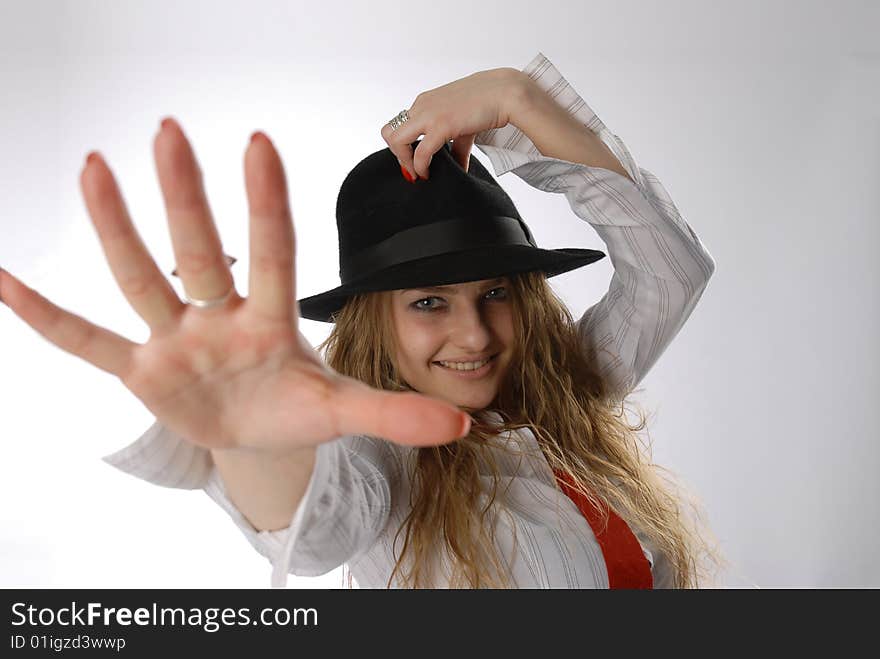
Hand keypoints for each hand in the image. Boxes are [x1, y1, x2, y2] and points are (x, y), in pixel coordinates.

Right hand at [0, 119, 470, 452]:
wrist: (255, 434)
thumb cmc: (296, 409)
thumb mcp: (341, 412)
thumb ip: (396, 415)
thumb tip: (465, 426)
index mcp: (270, 322)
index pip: (273, 253)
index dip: (267, 204)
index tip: (259, 143)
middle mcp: (218, 318)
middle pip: (199, 250)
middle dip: (185, 197)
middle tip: (170, 129)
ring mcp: (174, 340)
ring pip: (140, 277)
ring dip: (115, 227)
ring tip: (93, 164)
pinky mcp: (141, 371)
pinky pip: (85, 342)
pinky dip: (47, 318)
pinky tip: (2, 281)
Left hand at [380, 67, 524, 179]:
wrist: (505, 91)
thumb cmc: (488, 103)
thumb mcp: (464, 126)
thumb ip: (456, 148)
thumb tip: (458, 168)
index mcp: (425, 103)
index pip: (400, 125)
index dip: (403, 146)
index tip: (413, 161)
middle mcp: (422, 106)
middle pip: (388, 131)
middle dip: (397, 154)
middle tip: (412, 168)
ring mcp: (429, 114)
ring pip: (395, 140)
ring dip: (404, 161)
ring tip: (419, 173)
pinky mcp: (441, 125)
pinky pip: (419, 153)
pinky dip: (419, 167)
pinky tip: (428, 174)